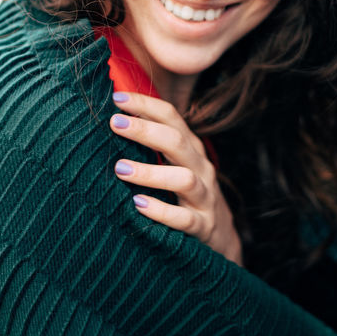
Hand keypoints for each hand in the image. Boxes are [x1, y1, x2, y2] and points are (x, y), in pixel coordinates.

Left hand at [109, 92, 242, 265]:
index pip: (171, 117)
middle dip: (145, 130)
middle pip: (177, 141)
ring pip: (183, 179)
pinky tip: (138, 204)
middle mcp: (200, 168)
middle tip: (114, 123)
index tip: (117, 97)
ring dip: (150, 172)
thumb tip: (114, 117)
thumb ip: (153, 143)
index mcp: (191, 148)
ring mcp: (204, 197)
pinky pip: (184, 219)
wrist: (222, 238)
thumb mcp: (176, 164)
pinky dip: (161, 211)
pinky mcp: (203, 226)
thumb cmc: (186, 195)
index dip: (146, 104)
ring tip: (120, 168)